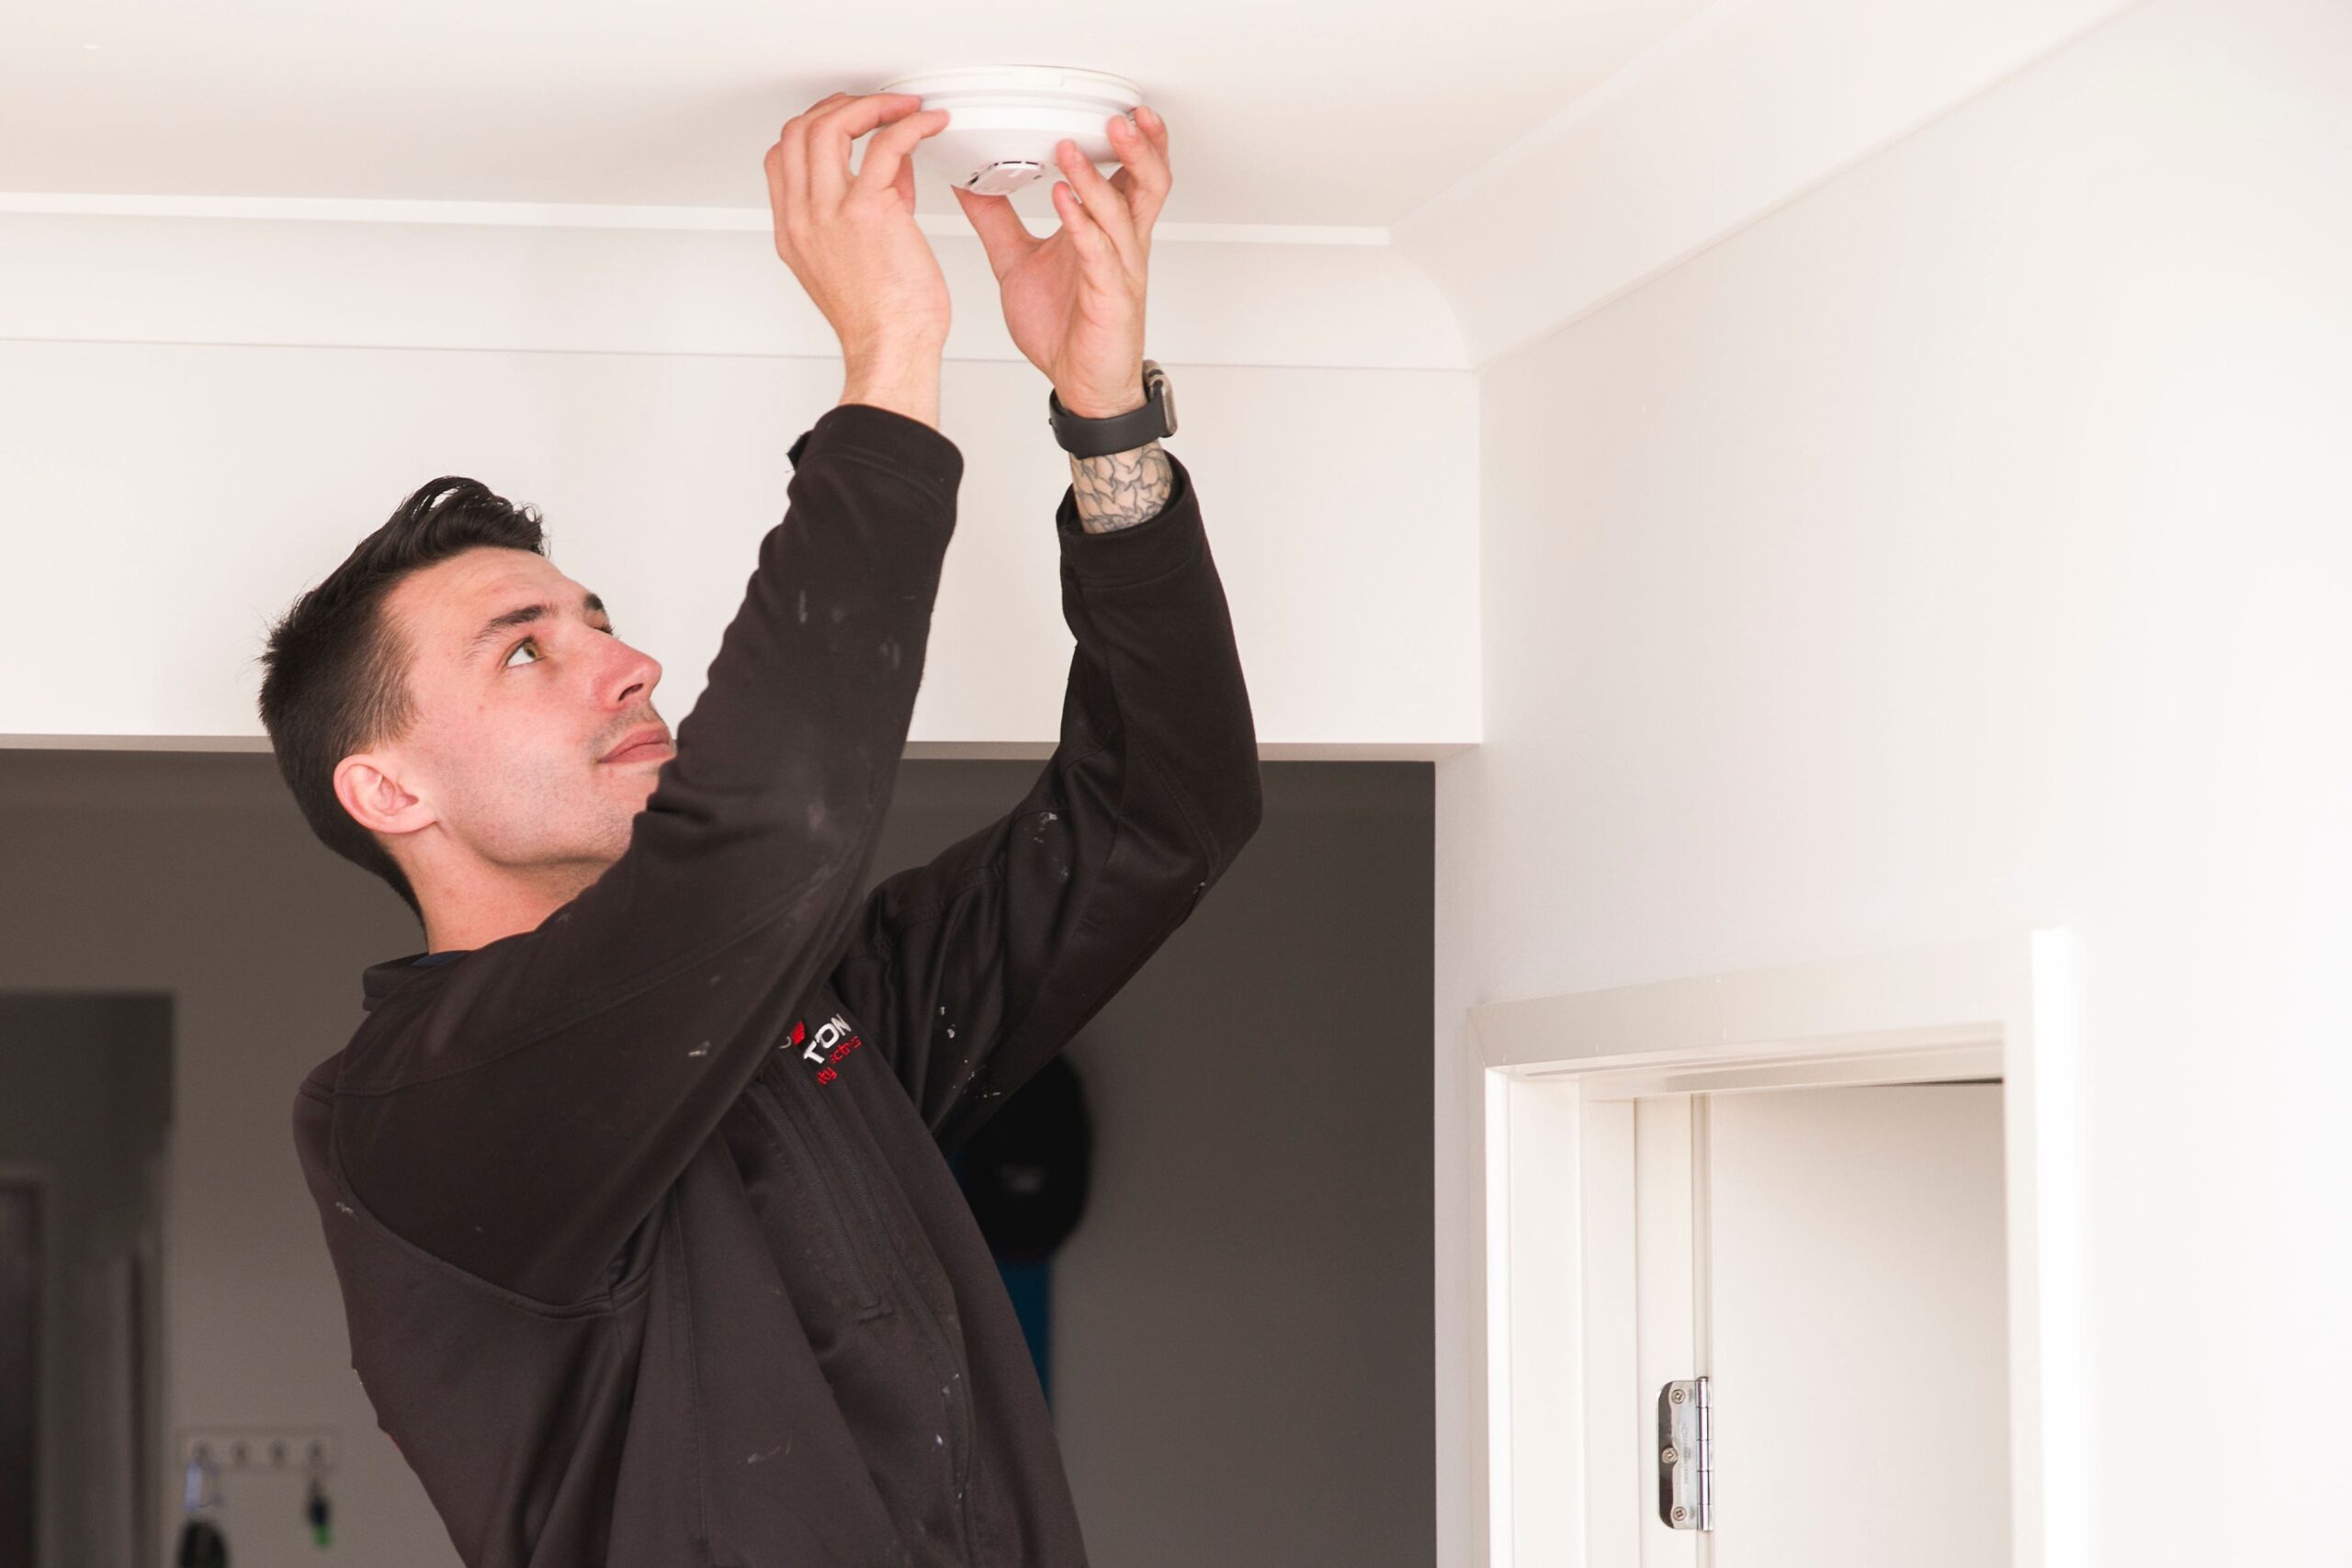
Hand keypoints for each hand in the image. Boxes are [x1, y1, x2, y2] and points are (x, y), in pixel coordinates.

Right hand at [764, 92, 954, 360]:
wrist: (891, 350)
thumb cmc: (883, 320)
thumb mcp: (857, 259)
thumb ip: (867, 208)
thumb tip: (893, 169)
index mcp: (794, 231)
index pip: (782, 156)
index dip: (814, 127)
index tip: (848, 121)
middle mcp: (803, 217)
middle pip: (798, 130)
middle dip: (840, 107)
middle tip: (877, 108)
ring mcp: (829, 212)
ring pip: (829, 126)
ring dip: (872, 107)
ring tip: (904, 110)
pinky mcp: (867, 210)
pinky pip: (884, 145)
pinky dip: (909, 125)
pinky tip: (928, 125)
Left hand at [950, 105, 1171, 416]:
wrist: (1080, 384)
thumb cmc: (1065, 328)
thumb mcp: (1018, 261)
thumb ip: (996, 220)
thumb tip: (968, 182)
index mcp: (1106, 232)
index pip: (1132, 176)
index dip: (1136, 143)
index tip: (1122, 110)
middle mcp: (1121, 246)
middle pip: (1149, 184)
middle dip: (1139, 148)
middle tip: (1120, 118)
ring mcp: (1119, 271)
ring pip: (1123, 213)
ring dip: (1098, 179)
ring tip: (1074, 150)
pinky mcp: (1110, 299)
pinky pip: (1099, 254)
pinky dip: (1081, 223)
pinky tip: (1064, 202)